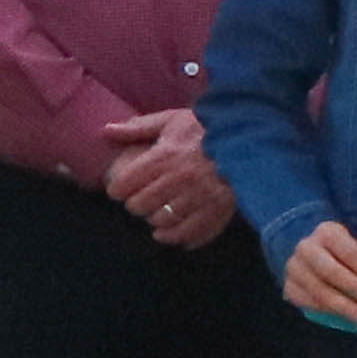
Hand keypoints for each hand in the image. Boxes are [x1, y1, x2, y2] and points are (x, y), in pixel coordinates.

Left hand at [97, 108, 234, 244]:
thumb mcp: (172, 121)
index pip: (123, 185)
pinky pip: (186, 234)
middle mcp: (179, 179)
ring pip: (160, 222)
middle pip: (138, 206)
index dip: (119, 188)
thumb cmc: (207, 130)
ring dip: (156, 218)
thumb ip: (139, 128)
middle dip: (137, 203)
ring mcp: (199, 198)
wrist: (250, 139)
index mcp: (164, 156)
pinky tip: (170, 233)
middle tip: (143, 199)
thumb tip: (107, 131)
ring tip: (160, 211)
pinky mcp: (217, 211)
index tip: (123, 187)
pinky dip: (174, 236)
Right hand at [279, 222, 356, 325]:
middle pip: (331, 271)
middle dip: (355, 289)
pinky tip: (349, 318)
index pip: (349, 251)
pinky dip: (331, 312)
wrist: (312, 256)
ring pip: (319, 291)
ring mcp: (294, 268)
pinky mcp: (289, 288)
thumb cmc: (346, 254)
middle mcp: (306, 248)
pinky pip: (310, 303)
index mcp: (327, 232)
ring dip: (346, 308)